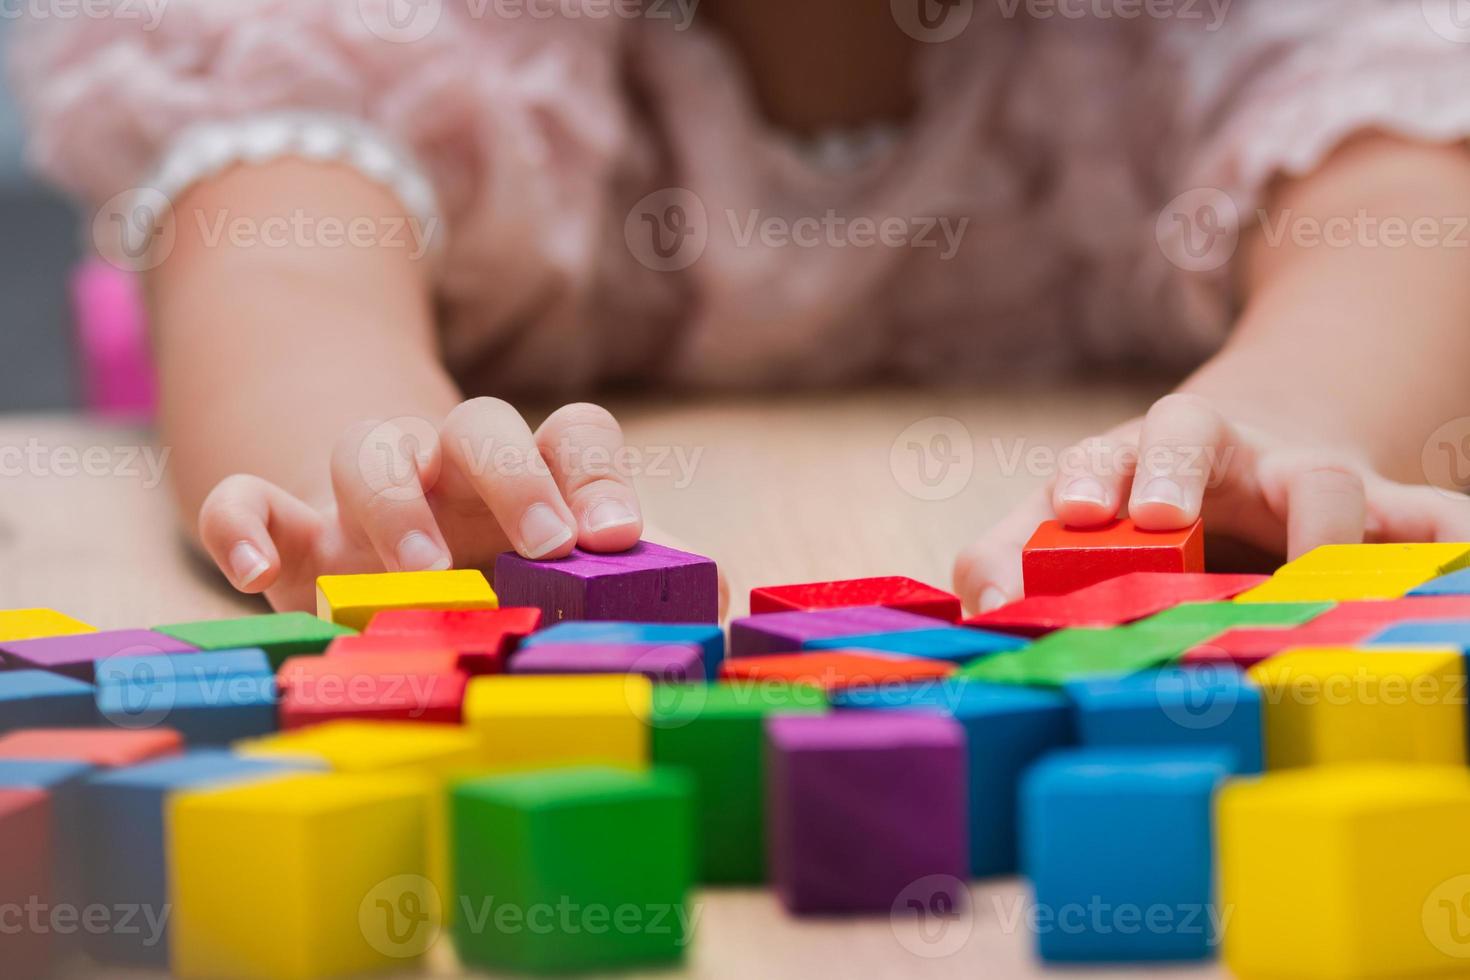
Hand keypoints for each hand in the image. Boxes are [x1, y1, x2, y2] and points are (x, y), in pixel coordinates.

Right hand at [197, 399, 643, 611]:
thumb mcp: (560, 578)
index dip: (597, 471)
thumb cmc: (497, 573)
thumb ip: (634, 582)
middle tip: (547, 544)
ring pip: (370, 445)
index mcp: (533, 477)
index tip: (615, 534)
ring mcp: (366, 490)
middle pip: (484, 422)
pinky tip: (251, 571)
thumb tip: (715, 594)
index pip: (576, 432)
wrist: (384, 563)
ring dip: (394, 496)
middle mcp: (454, 468)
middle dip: (516, 473)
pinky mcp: (289, 527)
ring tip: (422, 573)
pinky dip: (241, 520)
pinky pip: (247, 498)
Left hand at [954, 392, 1469, 611]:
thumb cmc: (1142, 512)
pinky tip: (1455, 567)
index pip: (1105, 452)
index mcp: (1139, 461)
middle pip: (1194, 436)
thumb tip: (979, 608)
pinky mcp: (1384, 513)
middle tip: (1158, 516)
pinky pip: (1433, 520)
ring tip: (1314, 578)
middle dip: (1173, 468)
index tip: (1074, 514)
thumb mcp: (1070, 527)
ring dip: (1322, 521)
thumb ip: (1009, 556)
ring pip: (1322, 478)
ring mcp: (1307, 479)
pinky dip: (1450, 542)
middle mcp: (1222, 458)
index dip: (1089, 477)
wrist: (1255, 464)